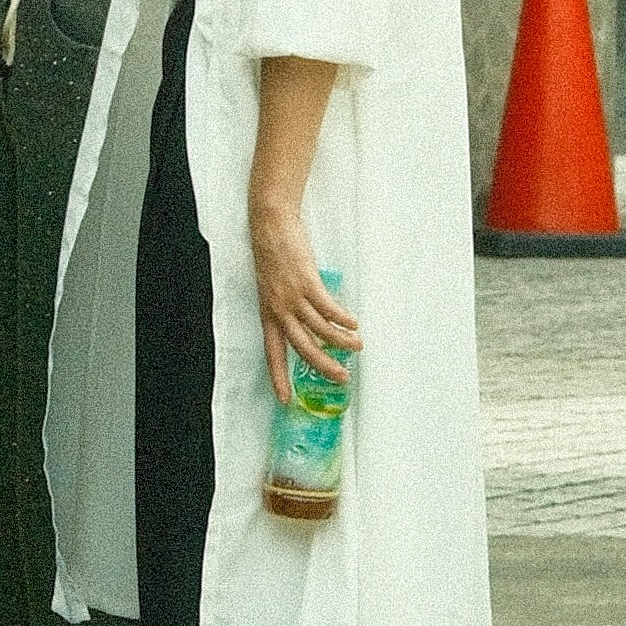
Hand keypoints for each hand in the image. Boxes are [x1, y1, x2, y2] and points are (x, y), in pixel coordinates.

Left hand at [251, 212, 361, 397]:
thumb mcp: (272, 288)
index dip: (278, 377)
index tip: (285, 399)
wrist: (269, 225)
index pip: (272, 352)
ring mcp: (292, 296)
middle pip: (302, 347)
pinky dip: (343, 319)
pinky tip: (354, 324)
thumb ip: (285, 308)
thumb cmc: (272, 256)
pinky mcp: (306, 282)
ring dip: (341, 341)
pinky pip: (328, 308)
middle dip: (322, 366)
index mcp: (267, 313)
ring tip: (357, 347)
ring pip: (320, 329)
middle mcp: (278, 309)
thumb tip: (309, 326)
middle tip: (342, 379)